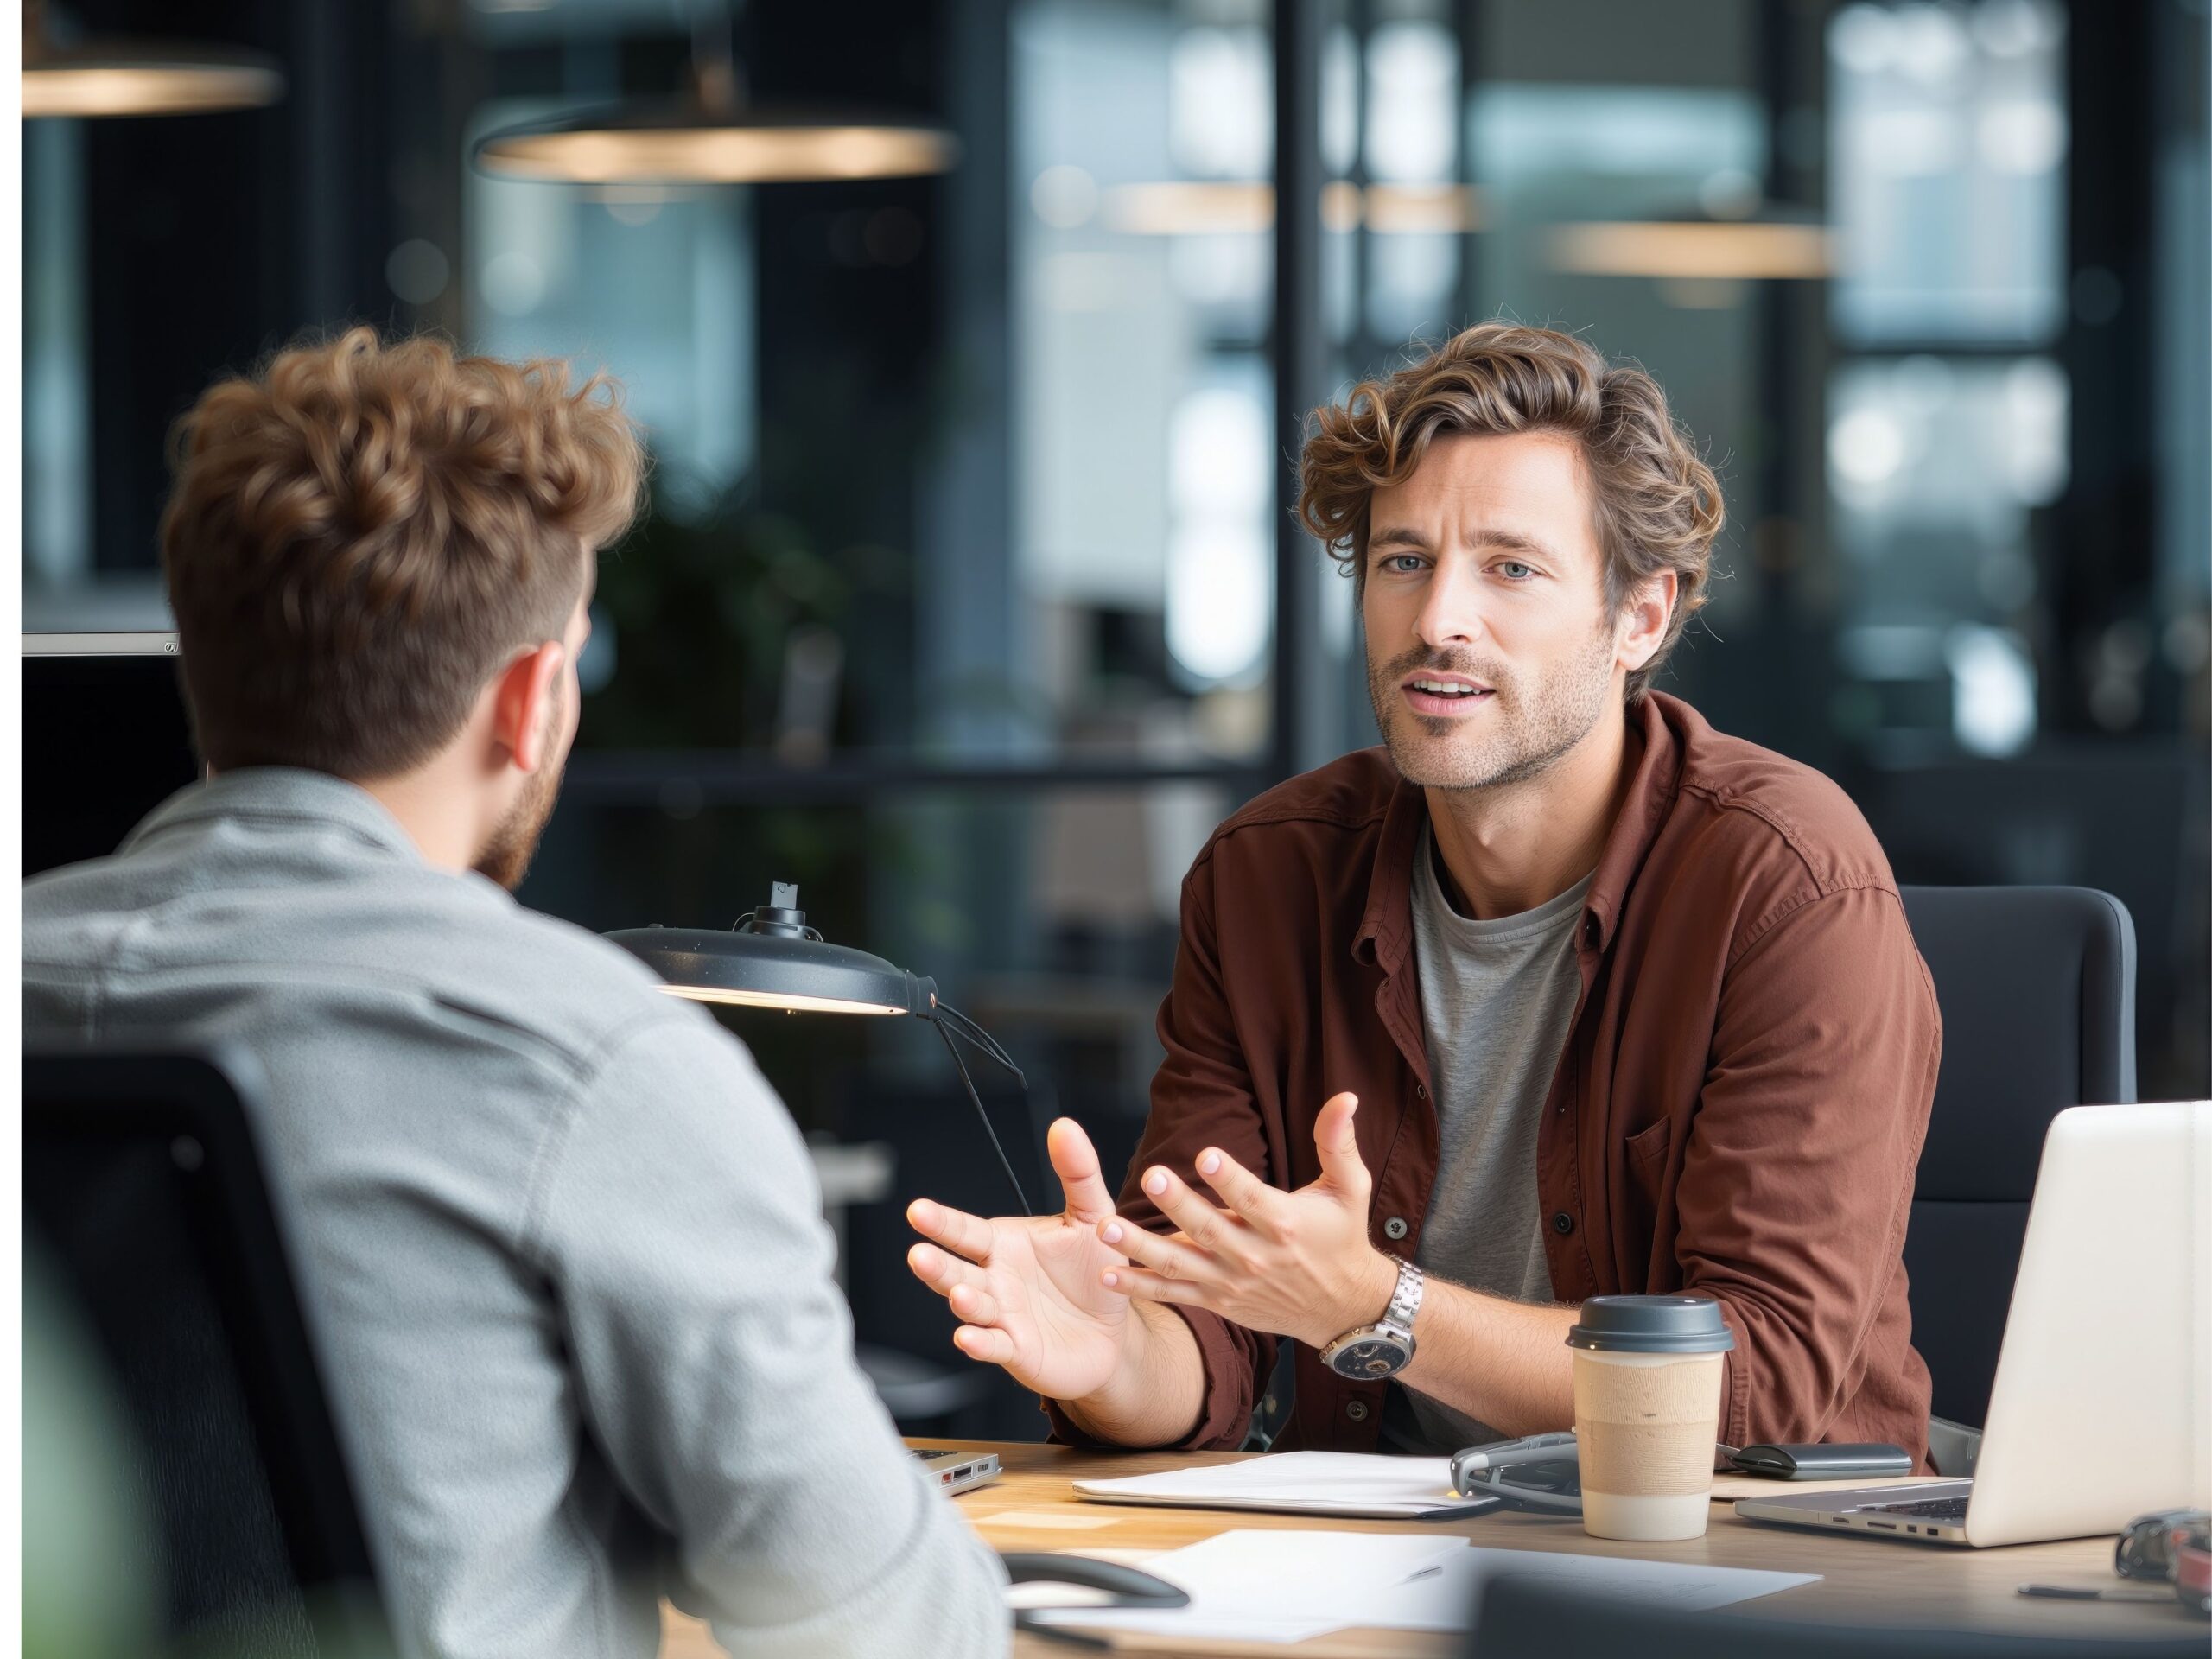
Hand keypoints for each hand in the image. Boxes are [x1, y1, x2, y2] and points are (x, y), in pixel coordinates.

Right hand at [906, 1118, 1136, 1400]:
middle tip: (919, 1255)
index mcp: (1003, 1244)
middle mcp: (994, 1280)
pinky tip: (968, 1337)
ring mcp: (1002, 1317)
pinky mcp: (1017, 1350)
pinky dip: (979, 1343)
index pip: (966, 1231)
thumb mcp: (1092, 1215)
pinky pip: (994, 1346)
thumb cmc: (1093, 1268)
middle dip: (937, 1265)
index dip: (942, 1223)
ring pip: (972, 1309)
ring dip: (963, 1303)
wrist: (1114, 1327)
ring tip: (959, 1295)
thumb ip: (1077, 1172)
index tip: (918, 1211)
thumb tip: (1065, 1125)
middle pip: (957, 1271)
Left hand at [1098, 1091, 1396, 1348]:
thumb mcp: (1350, 1189)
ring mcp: (1233, 1281)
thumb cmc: (1343, 1237)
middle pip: (1210, 1229)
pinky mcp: (1219, 1301)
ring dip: (1142, 1247)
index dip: (1229, 1178)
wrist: (1343, 1307)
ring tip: (1107, 1228)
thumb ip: (1338, 1142)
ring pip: (1181, 1264)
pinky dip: (1142, 1287)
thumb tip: (1346, 1096)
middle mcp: (1255, 1255)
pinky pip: (1175, 1294)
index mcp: (1285, 1223)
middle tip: (1151, 1176)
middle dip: (1178, 1204)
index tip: (1206, 1154)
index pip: (1252, 1198)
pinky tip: (1108, 1274)